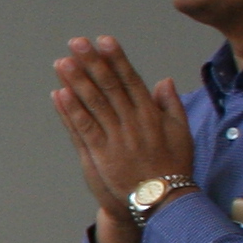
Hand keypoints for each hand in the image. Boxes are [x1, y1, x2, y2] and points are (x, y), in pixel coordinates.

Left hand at [51, 35, 196, 242]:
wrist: (164, 202)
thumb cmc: (174, 167)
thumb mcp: (182, 132)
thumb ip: (171, 105)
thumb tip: (164, 79)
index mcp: (151, 114)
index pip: (130, 79)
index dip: (116, 58)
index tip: (104, 40)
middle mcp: (132, 122)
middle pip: (108, 86)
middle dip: (92, 62)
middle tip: (76, 42)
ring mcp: (115, 138)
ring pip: (93, 104)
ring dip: (76, 81)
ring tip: (62, 62)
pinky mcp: (101, 155)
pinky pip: (84, 128)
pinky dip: (71, 111)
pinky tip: (59, 94)